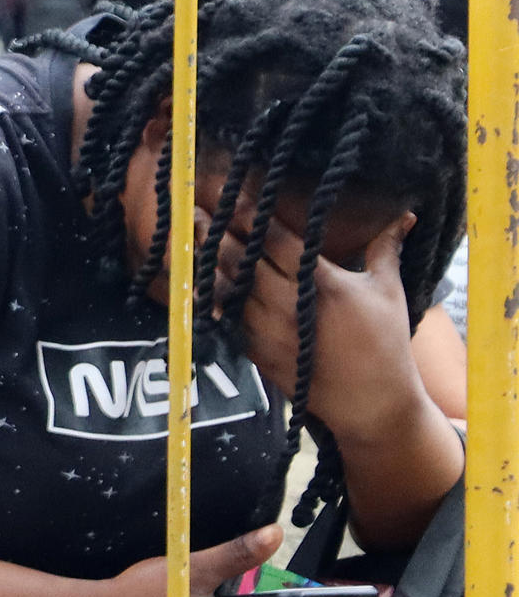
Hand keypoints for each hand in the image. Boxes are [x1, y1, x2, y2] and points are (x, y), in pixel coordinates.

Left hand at [212, 211, 424, 437]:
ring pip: (228, 286)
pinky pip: (229, 316)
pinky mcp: (257, 350)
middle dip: (217, 231)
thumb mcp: (388, 291)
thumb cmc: (384, 342)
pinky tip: (201, 278)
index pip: (274, 238)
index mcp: (319, 282)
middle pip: (241, 258)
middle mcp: (287, 302)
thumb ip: (386, 248)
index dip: (249, 214)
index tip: (229, 193)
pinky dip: (215, 295)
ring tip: (190, 237)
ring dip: (208, 261)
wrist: (371, 403)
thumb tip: (406, 215)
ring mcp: (268, 328)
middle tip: (196, 208)